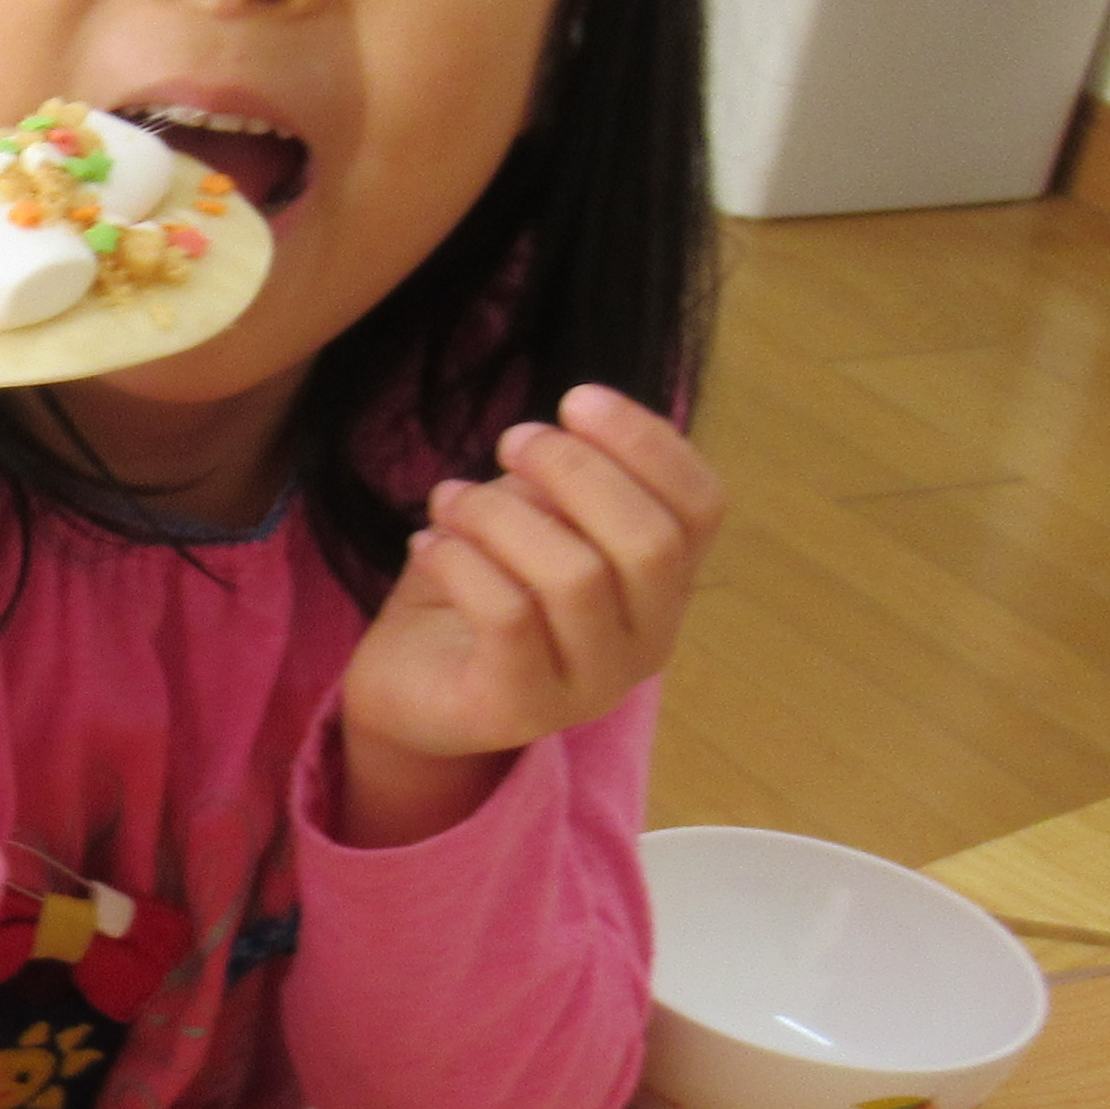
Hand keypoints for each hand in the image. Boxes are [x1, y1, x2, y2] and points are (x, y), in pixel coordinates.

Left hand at [332, 387, 726, 841]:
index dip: (649, 442)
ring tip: (449, 497)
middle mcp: (647, 644)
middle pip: (650, 544)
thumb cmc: (481, 588)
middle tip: (509, 441)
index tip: (578, 399)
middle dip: (575, 472)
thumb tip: (570, 427)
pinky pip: (508, 617)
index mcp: (665, 587)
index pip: (701, 508)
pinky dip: (461, 561)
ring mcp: (590, 687)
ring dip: (501, 515)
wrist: (408, 685)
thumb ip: (567, 481)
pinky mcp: (520, 709)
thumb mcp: (534, 518)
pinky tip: (426, 543)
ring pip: (575, 578)